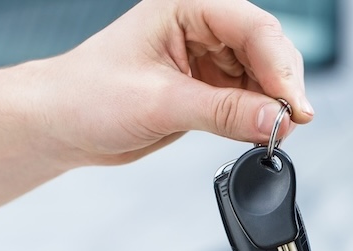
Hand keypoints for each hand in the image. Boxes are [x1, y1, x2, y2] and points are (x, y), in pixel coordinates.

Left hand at [15, 0, 312, 165]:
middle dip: (282, 88)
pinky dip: (257, 117)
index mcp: (187, 5)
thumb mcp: (159, 104)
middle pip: (267, 49)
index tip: (293, 108)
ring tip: (273, 135)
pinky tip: (257, 134)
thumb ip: (222, 111)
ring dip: (272, 106)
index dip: (280, 67)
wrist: (59, 124)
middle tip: (289, 126)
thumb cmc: (86, 97)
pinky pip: (248, 98)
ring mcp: (206, 56)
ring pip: (263, 75)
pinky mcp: (206, 86)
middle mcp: (201, 25)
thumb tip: (274, 119)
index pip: (253, 28)